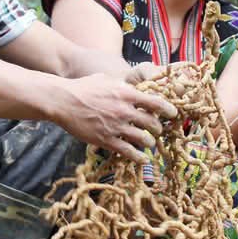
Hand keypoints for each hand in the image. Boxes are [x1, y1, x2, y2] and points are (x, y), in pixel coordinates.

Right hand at [54, 73, 176, 162]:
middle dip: (158, 129)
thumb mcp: (106, 79)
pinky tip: (142, 159)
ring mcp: (116, 127)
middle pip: (152, 123)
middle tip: (157, 130)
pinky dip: (138, 157)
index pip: (156, 102)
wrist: (64, 101)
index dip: (168, 110)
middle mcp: (124, 110)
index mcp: (126, 93)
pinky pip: (128, 152)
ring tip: (148, 143)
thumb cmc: (83, 88)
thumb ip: (122, 85)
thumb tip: (133, 86)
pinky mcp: (106, 140)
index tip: (174, 114)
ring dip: (149, 143)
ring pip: (144, 140)